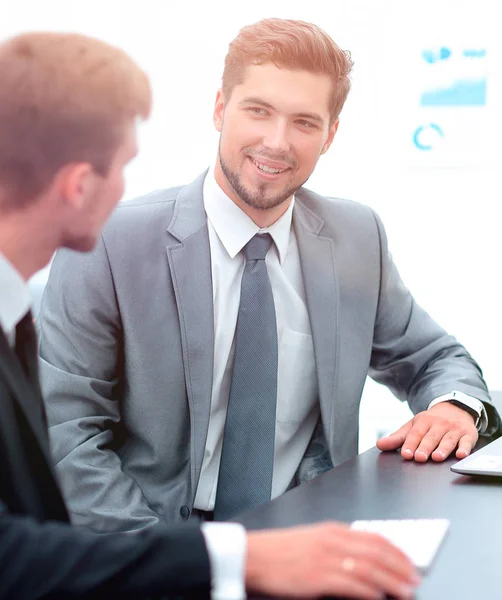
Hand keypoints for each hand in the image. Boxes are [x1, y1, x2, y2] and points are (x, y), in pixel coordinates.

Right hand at [245, 521, 419, 598]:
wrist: (254, 555)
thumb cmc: (280, 550)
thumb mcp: (312, 540)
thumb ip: (337, 545)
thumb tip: (363, 558)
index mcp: (332, 530)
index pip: (374, 537)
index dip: (396, 551)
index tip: (409, 563)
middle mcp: (332, 541)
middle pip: (377, 552)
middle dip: (401, 567)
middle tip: (415, 579)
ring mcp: (325, 558)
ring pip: (369, 568)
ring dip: (392, 581)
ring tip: (406, 591)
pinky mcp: (317, 576)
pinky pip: (351, 584)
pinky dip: (369, 591)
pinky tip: (379, 597)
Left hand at [377, 402, 478, 461]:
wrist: (455, 408)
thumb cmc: (431, 422)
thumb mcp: (413, 426)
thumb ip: (397, 438)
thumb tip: (379, 445)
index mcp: (423, 422)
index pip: (415, 434)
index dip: (410, 444)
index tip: (406, 454)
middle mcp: (439, 424)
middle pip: (431, 437)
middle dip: (425, 447)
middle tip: (419, 458)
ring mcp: (454, 429)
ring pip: (448, 440)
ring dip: (443, 449)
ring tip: (436, 458)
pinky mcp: (468, 434)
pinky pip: (467, 442)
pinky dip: (465, 448)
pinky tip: (460, 455)